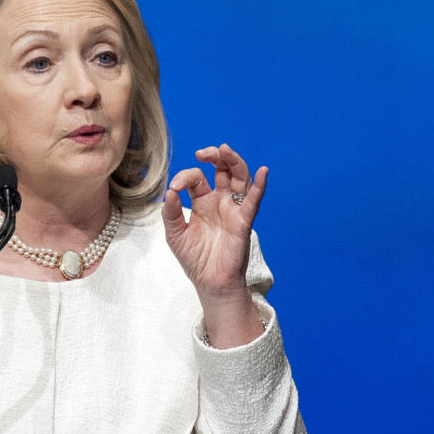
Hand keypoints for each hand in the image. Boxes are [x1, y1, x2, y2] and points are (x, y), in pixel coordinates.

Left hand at [162, 143, 267, 297]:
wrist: (210, 282)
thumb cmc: (194, 258)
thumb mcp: (175, 234)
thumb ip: (171, 213)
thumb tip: (170, 191)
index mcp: (202, 201)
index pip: (196, 178)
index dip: (184, 178)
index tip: (175, 188)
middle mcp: (219, 201)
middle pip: (223, 169)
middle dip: (215, 156)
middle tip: (203, 153)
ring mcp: (233, 209)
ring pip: (239, 178)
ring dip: (234, 162)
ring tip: (225, 151)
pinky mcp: (243, 221)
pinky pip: (253, 201)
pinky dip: (260, 185)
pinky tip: (262, 171)